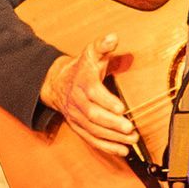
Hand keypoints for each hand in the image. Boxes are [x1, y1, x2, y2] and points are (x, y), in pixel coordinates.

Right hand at [40, 30, 137, 155]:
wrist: (56, 83)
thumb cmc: (81, 68)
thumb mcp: (91, 53)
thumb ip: (102, 45)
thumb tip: (113, 37)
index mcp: (82, 82)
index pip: (92, 93)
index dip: (107, 101)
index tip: (122, 108)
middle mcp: (77, 101)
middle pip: (93, 115)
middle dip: (112, 124)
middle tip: (130, 128)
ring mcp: (76, 116)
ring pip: (93, 130)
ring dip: (113, 137)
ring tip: (131, 140)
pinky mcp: (78, 126)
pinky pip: (91, 139)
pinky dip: (106, 147)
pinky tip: (122, 150)